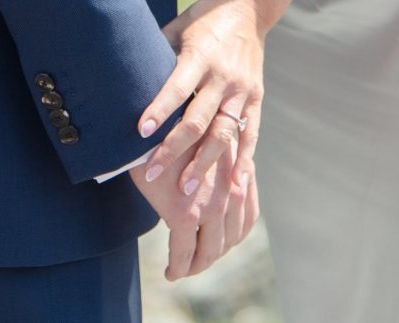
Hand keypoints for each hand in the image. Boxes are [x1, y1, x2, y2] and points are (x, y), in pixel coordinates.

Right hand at [133, 133, 258, 280]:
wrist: (151, 126)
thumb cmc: (173, 133)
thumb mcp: (207, 144)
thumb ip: (218, 167)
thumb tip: (218, 183)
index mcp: (237, 174)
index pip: (247, 216)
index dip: (233, 235)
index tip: (220, 244)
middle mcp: (231, 192)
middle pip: (230, 238)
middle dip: (215, 253)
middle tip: (199, 261)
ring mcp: (210, 206)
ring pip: (210, 250)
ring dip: (198, 265)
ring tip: (185, 269)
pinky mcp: (184, 214)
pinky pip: (184, 252)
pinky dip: (179, 267)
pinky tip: (171, 273)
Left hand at [135, 0, 265, 265]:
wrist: (247, 8)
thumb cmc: (202, 20)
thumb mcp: (176, 30)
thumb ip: (157, 58)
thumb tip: (122, 81)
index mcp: (200, 56)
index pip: (177, 88)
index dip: (160, 110)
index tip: (141, 133)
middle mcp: (223, 76)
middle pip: (198, 119)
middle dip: (174, 149)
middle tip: (152, 173)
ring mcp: (242, 90)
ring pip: (223, 134)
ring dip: (204, 164)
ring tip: (187, 190)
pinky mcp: (256, 98)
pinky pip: (250, 135)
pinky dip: (243, 162)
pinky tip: (235, 187)